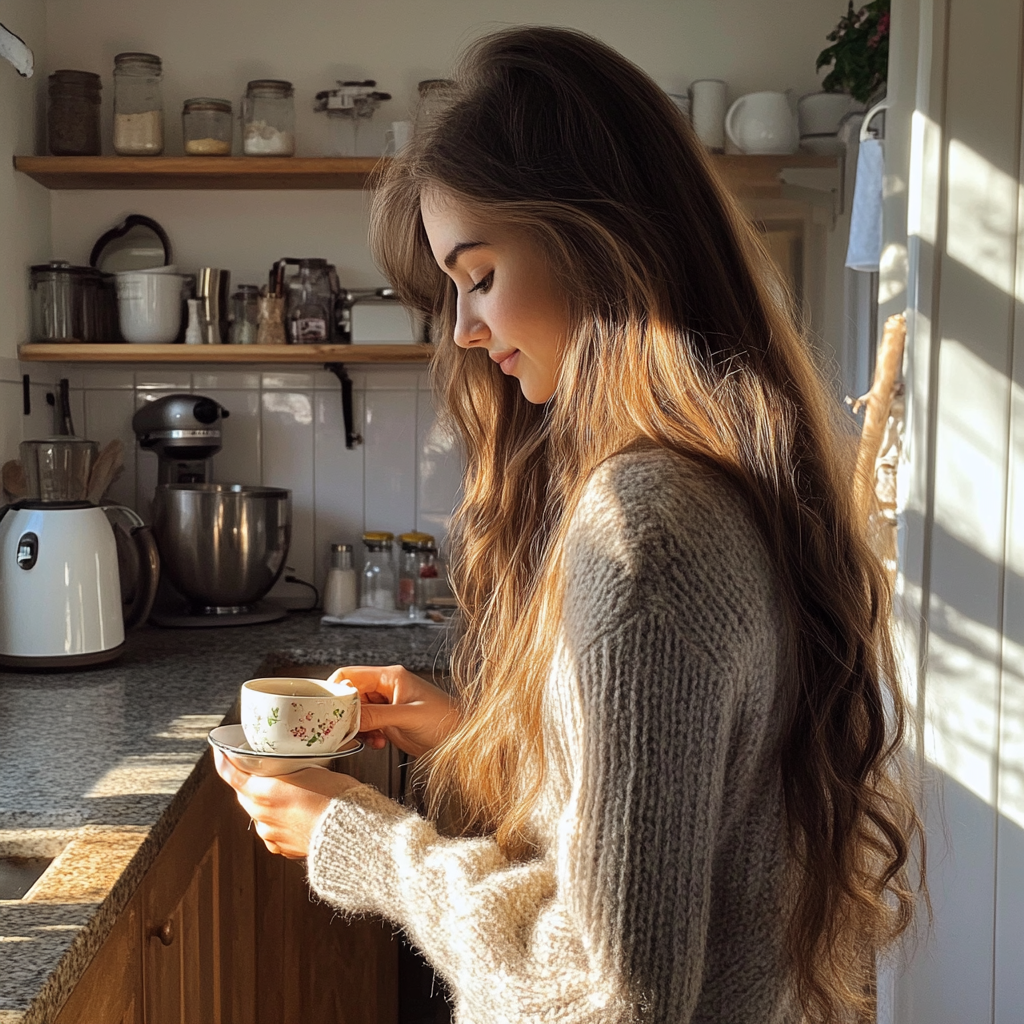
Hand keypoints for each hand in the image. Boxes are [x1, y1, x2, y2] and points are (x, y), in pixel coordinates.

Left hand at [213, 748, 360, 858]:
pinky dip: (280, 820)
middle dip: (251, 781)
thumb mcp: (311, 769)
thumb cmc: (336, 798)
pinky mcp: (282, 848)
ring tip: (294, 793)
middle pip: (244, 793)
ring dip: (269, 802)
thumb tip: (285, 764)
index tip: (222, 750)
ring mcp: (271, 834)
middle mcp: (261, 815)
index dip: (223, 759)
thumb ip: (288, 768)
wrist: (350, 832)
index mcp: (263, 793)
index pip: (230, 773)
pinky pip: (273, 829)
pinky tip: (299, 814)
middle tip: (267, 769)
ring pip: (260, 812)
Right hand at [338, 664, 458, 757]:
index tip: (330, 711)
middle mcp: (386, 688)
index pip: (351, 676)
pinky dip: (366, 735)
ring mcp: (387, 705)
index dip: (336, 692)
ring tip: (368, 738)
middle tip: (345, 730)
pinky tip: (377, 742)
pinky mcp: (388, 721)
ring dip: (357, 728)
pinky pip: (366, 725)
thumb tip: (349, 716)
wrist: (461, 739)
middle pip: (350, 695)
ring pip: (356, 712)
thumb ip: (378, 716)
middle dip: (345, 714)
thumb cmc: (445, 719)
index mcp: (390, 677)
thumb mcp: (408, 717)